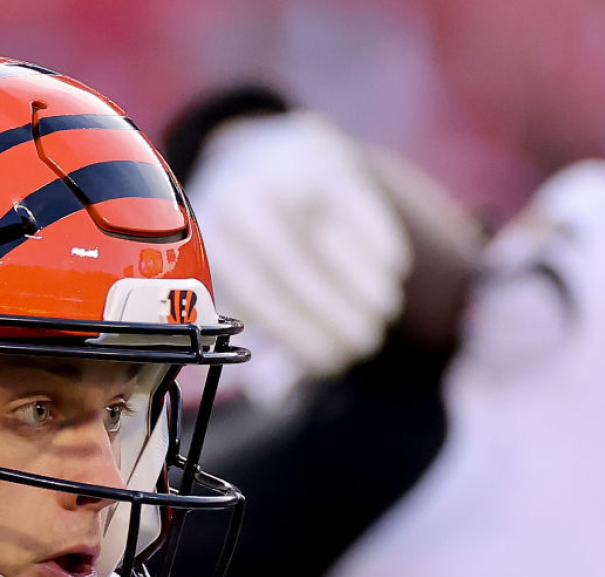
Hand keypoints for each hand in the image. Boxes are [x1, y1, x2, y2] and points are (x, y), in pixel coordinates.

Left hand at [189, 111, 410, 399]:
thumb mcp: (250, 283)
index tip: (332, 362)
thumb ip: (266, 336)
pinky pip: (354, 200)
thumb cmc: (258, 243)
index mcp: (210, 238)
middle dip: (332, 311)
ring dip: (360, 280)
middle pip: (289, 264)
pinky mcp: (321, 154)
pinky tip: (394, 271)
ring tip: (383, 314)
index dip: (297, 333)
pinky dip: (377, 239)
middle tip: (364, 344)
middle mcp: (237, 198)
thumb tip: (273, 395)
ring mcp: (277, 171)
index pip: (255, 292)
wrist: (263, 153)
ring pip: (323, 233)